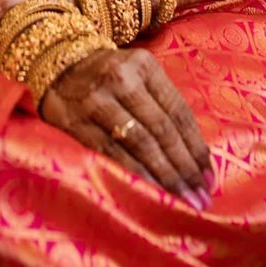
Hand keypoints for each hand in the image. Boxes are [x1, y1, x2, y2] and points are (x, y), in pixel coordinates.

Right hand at [40, 46, 213, 209]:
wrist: (56, 66)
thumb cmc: (108, 76)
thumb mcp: (138, 74)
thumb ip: (162, 104)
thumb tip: (196, 155)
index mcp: (143, 65)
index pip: (177, 112)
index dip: (196, 147)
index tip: (209, 176)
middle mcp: (121, 79)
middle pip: (161, 130)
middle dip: (185, 168)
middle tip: (201, 197)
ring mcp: (96, 101)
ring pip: (139, 145)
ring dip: (165, 177)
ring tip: (183, 201)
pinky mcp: (76, 122)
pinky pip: (111, 155)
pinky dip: (134, 176)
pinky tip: (150, 194)